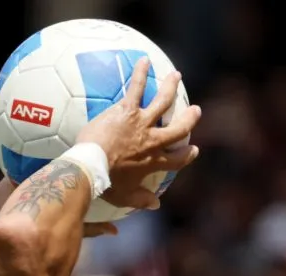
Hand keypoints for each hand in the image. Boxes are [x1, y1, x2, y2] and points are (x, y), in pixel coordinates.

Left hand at [76, 57, 201, 210]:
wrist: (90, 168)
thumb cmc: (105, 184)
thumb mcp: (124, 197)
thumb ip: (141, 200)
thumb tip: (155, 205)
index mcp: (153, 162)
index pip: (177, 160)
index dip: (187, 155)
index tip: (192, 150)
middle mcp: (153, 141)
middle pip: (178, 128)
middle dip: (189, 119)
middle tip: (195, 111)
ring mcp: (142, 123)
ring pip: (163, 102)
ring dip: (171, 88)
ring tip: (176, 76)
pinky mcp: (127, 111)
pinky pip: (136, 88)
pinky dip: (141, 73)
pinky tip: (143, 60)